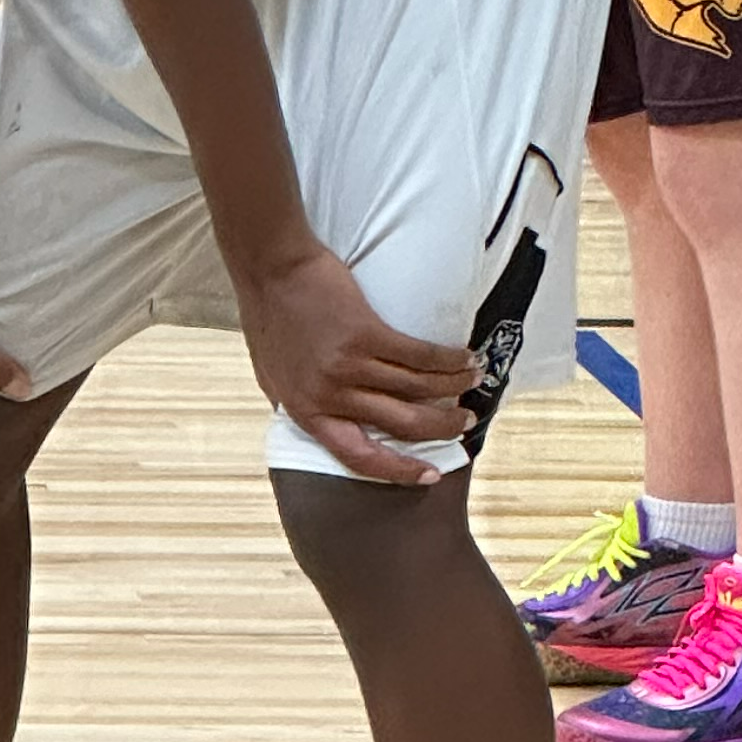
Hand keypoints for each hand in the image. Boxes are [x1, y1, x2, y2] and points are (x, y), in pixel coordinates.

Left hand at [235, 243, 478, 486]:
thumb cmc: (268, 315)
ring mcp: (348, 366)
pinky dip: (447, 359)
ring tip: (473, 380)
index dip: (399, 470)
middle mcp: (331, 396)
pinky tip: (464, 357)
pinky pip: (418, 355)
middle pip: (402, 425)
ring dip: (452, 387)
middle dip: (442, 427)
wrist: (268, 267)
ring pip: (417, 389)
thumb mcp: (272, 375)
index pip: (359, 457)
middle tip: (464, 422)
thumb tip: (322, 421)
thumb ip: (298, 402)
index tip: (430, 474)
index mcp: (307, 412)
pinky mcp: (365, 334)